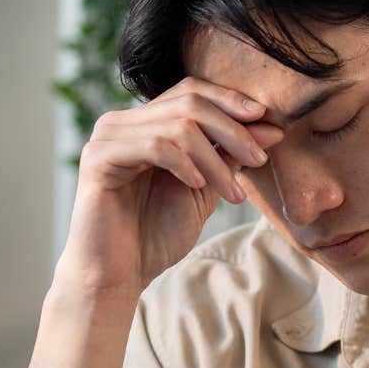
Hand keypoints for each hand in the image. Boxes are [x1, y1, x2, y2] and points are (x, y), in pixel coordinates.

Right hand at [56, 79, 284, 297]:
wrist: (119, 275)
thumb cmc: (156, 235)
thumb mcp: (204, 190)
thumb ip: (228, 156)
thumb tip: (270, 127)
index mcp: (146, 124)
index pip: (192, 92)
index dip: (232, 102)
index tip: (270, 123)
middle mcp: (123, 122)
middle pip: (189, 102)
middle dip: (233, 130)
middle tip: (259, 160)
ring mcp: (107, 137)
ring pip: (178, 126)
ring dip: (215, 159)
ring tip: (232, 192)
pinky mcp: (98, 158)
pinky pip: (155, 145)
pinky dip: (185, 163)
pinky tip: (196, 186)